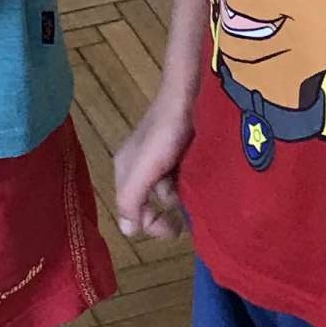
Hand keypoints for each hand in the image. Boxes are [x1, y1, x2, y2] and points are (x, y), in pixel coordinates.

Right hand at [114, 99, 190, 240]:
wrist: (189, 93)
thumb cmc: (164, 132)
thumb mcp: (144, 169)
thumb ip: (131, 199)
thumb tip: (129, 233)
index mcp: (125, 169)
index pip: (130, 211)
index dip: (151, 225)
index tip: (175, 231)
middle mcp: (139, 165)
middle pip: (149, 201)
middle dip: (166, 212)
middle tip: (188, 218)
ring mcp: (159, 157)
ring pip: (168, 189)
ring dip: (181, 197)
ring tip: (198, 194)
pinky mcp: (178, 149)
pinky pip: (180, 175)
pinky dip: (189, 182)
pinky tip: (201, 180)